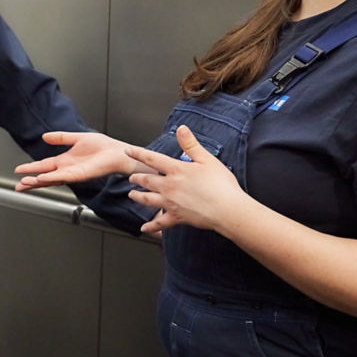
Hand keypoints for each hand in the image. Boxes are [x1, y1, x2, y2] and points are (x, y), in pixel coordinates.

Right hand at [14, 131, 146, 190]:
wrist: (117, 152)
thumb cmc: (102, 147)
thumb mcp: (77, 138)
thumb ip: (61, 138)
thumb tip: (45, 136)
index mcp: (65, 161)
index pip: (44, 166)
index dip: (31, 169)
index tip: (18, 170)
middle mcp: (67, 169)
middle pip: (44, 177)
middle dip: (30, 181)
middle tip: (17, 185)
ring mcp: (73, 173)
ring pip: (51, 179)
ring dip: (38, 182)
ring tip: (25, 183)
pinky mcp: (80, 174)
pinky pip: (63, 177)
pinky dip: (52, 178)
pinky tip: (42, 178)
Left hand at [127, 125, 250, 234]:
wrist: (228, 209)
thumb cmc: (221, 185)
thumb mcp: (207, 159)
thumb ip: (191, 144)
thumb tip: (181, 129)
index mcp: (176, 170)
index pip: (152, 159)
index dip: (138, 154)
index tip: (128, 151)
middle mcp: (169, 186)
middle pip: (147, 181)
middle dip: (137, 178)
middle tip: (132, 178)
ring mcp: (171, 203)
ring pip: (147, 200)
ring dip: (138, 197)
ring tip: (132, 195)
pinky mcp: (177, 217)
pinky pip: (160, 223)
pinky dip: (151, 226)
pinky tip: (144, 228)